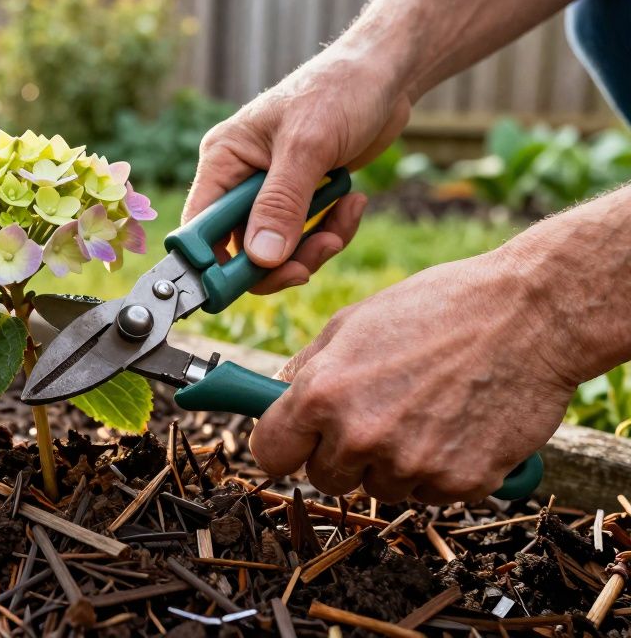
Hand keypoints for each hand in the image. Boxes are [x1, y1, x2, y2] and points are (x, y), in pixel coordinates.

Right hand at [182, 49, 410, 291]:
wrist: (385, 74)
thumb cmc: (339, 90)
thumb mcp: (307, 146)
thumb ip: (281, 203)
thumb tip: (260, 259)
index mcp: (223, 159)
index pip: (200, 225)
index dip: (213, 261)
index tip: (246, 280)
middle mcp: (239, 178)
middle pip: (238, 247)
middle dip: (276, 261)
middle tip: (306, 265)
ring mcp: (270, 191)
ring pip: (276, 249)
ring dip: (311, 248)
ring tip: (343, 221)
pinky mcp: (301, 198)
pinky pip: (306, 236)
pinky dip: (331, 231)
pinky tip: (353, 203)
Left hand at [249, 247, 573, 502]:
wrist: (530, 315)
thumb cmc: (439, 307)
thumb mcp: (355, 321)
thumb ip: (311, 365)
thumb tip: (282, 392)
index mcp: (322, 394)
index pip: (270, 455)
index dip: (284, 448)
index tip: (298, 442)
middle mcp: (360, 436)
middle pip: (324, 479)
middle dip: (343, 455)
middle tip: (378, 414)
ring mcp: (410, 465)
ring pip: (379, 489)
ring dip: (394, 463)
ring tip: (427, 410)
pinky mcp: (458, 483)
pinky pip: (431, 493)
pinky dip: (442, 468)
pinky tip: (460, 424)